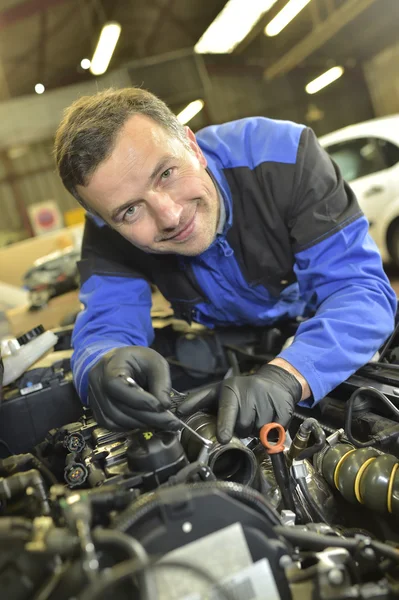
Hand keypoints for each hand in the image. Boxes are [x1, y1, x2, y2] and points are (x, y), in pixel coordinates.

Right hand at [88, 346, 178, 431]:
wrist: (119, 361)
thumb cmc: (138, 359)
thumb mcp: (155, 362)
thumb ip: (162, 383)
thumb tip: (165, 406)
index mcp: (110, 364)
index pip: (116, 385)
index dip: (138, 400)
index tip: (160, 407)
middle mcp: (97, 382)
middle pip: (118, 408)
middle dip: (147, 417)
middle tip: (170, 422)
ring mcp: (94, 397)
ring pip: (115, 420)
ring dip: (140, 424)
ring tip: (160, 422)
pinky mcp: (97, 410)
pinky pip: (111, 425)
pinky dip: (130, 427)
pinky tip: (145, 422)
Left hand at [177, 364, 301, 442]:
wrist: (275, 381)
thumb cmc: (241, 389)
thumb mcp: (218, 391)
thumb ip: (198, 402)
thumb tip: (177, 412)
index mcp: (231, 391)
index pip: (228, 410)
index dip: (225, 425)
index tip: (223, 438)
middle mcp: (250, 394)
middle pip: (243, 427)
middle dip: (242, 428)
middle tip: (243, 417)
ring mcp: (268, 401)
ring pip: (259, 431)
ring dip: (256, 430)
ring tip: (255, 416)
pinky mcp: (284, 409)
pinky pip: (276, 431)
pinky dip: (272, 430)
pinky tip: (269, 417)